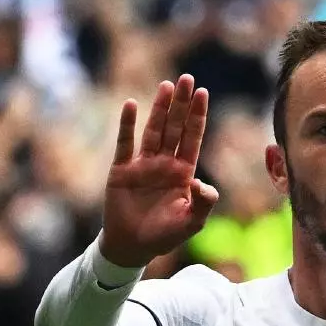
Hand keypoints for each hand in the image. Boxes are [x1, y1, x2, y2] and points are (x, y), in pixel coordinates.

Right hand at [100, 75, 217, 267]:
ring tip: (167, 85)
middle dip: (181, 104)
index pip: (192, 138)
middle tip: (187, 79)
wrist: (133, 246)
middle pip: (175, 127)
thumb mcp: (192, 223)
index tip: (202, 93)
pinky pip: (124, 143)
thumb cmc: (165, 235)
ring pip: (153, 130)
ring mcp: (143, 165)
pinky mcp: (121, 170)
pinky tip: (131, 104)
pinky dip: (127, 124)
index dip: (197, 116)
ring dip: (159, 108)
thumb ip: (204, 204)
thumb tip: (203, 184)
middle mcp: (164, 163)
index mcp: (183, 173)